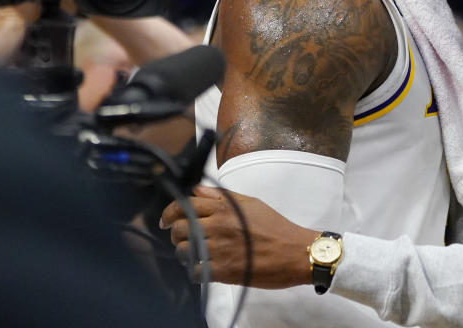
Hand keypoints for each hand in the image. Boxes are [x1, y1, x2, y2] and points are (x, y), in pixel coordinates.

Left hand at [160, 186, 317, 288]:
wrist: (295, 252)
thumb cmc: (276, 227)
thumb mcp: (251, 203)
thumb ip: (221, 196)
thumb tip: (197, 190)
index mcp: (225, 208)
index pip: (184, 206)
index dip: (169, 213)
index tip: (167, 221)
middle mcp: (219, 226)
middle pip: (179, 229)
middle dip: (176, 235)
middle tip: (183, 240)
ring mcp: (220, 249)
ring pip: (183, 252)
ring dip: (184, 255)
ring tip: (195, 256)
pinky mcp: (223, 271)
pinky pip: (195, 272)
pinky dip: (195, 272)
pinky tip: (203, 269)